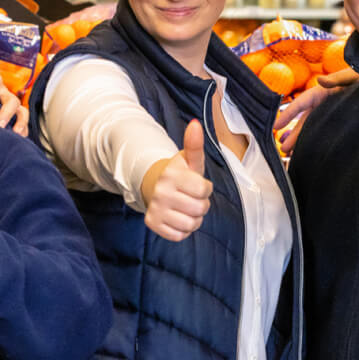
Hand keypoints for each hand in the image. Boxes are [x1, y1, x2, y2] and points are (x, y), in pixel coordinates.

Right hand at [140, 119, 212, 241]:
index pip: (204, 190)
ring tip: (186, 208)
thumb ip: (194, 145)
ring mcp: (156, 208)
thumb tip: (196, 124)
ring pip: (191, 224)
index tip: (197, 185)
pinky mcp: (153, 223)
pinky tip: (178, 217)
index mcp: (171, 174)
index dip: (205, 189)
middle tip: (192, 198)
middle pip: (200, 209)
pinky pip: (179, 235)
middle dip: (201, 205)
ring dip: (194, 219)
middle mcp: (161, 191)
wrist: (156, 187)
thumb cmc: (180, 175)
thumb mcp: (189, 160)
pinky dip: (183, 230)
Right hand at [276, 68, 358, 153]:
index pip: (302, 103)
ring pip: (312, 129)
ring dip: (300, 140)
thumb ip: (336, 78)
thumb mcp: (352, 76)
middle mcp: (324, 104)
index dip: (288, 113)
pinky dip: (314, 142)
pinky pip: (323, 134)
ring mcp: (331, 114)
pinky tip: (308, 152)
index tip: (276, 125)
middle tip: (283, 147)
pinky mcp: (339, 124)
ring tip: (289, 153)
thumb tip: (320, 80)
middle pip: (305, 121)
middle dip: (293, 134)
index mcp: (324, 92)